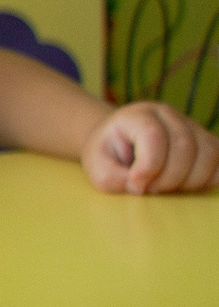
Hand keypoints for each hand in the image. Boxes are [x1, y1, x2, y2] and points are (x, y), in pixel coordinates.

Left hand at [83, 102, 218, 194]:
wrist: (120, 145)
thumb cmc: (110, 156)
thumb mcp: (98, 167)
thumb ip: (113, 178)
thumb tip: (140, 187)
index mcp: (138, 115)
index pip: (153, 135)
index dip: (148, 167)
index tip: (135, 186)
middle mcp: (168, 116)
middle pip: (185, 146)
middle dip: (169, 179)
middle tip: (151, 190)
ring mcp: (192, 126)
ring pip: (210, 153)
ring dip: (190, 181)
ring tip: (166, 188)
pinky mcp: (207, 142)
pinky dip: (208, 180)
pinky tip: (186, 186)